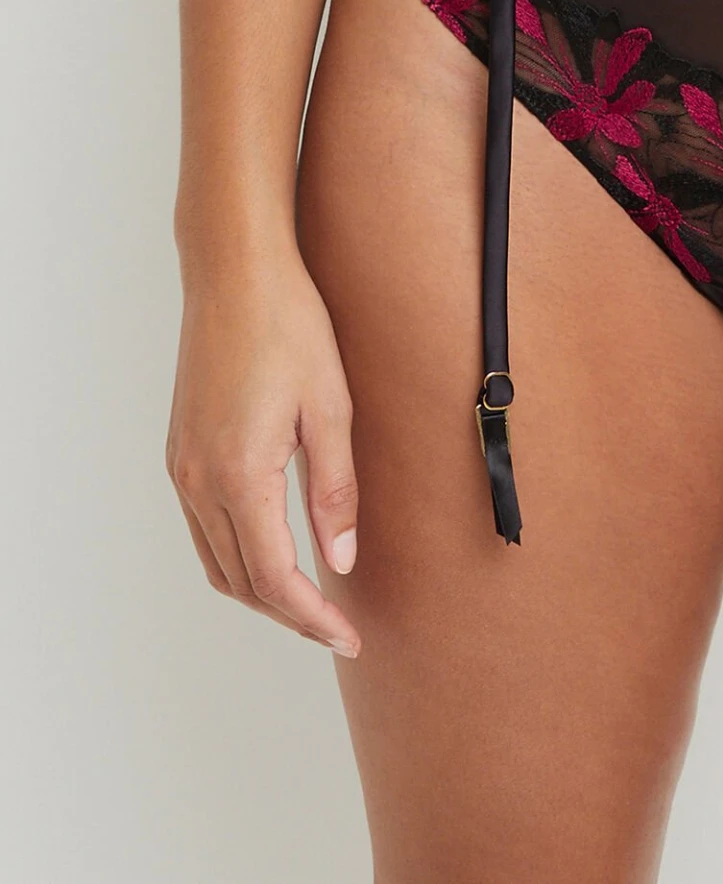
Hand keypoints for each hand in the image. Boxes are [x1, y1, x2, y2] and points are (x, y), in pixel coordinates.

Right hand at [166, 255, 361, 656]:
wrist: (235, 276)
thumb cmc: (290, 329)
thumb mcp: (331, 409)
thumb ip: (336, 491)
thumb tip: (342, 560)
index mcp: (239, 475)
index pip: (275, 578)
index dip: (313, 618)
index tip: (349, 638)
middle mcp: (198, 481)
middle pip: (240, 581)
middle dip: (290, 615)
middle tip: (339, 629)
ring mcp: (182, 468)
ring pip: (217, 560)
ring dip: (261, 591)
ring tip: (312, 602)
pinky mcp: (181, 452)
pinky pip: (204, 528)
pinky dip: (239, 555)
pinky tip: (276, 551)